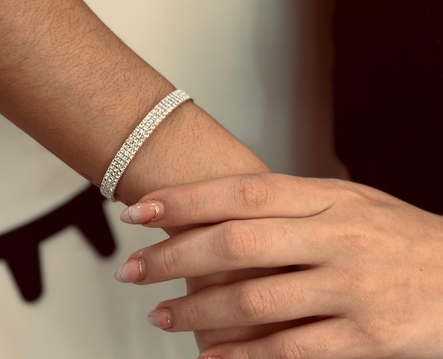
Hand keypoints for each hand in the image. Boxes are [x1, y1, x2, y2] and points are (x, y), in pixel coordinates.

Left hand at [115, 173, 442, 358]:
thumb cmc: (402, 235)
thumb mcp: (355, 202)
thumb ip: (297, 203)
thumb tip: (229, 203)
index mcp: (331, 197)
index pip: (243, 192)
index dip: (186, 201)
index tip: (140, 211)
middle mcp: (337, 237)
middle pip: (238, 243)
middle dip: (175, 256)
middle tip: (131, 269)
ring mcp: (352, 288)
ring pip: (256, 300)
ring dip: (199, 312)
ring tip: (160, 316)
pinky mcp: (367, 339)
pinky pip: (291, 349)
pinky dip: (244, 355)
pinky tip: (211, 357)